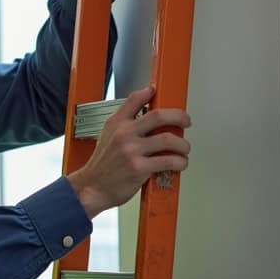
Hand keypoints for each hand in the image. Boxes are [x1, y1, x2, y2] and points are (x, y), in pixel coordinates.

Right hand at [67, 87, 190, 218]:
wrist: (92, 187)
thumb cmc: (102, 165)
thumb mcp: (107, 136)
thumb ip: (124, 124)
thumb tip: (144, 113)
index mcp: (116, 124)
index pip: (134, 100)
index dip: (149, 92)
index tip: (157, 91)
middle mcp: (124, 134)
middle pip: (158, 116)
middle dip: (179, 117)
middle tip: (186, 121)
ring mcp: (132, 151)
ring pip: (168, 139)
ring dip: (183, 144)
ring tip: (184, 148)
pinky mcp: (139, 168)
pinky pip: (168, 161)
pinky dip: (180, 162)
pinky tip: (180, 163)